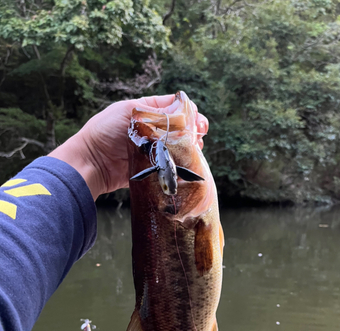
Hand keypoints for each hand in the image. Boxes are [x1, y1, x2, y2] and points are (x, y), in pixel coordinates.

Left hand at [48, 95, 208, 200]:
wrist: (91, 163)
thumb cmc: (104, 132)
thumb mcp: (130, 113)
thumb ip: (156, 111)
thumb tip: (183, 109)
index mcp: (146, 111)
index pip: (173, 107)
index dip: (188, 111)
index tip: (197, 119)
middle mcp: (151, 129)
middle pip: (180, 127)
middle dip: (193, 130)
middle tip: (201, 135)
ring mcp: (152, 149)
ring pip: (177, 146)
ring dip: (189, 147)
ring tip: (197, 148)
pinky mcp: (151, 167)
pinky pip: (170, 164)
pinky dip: (180, 163)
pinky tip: (188, 163)